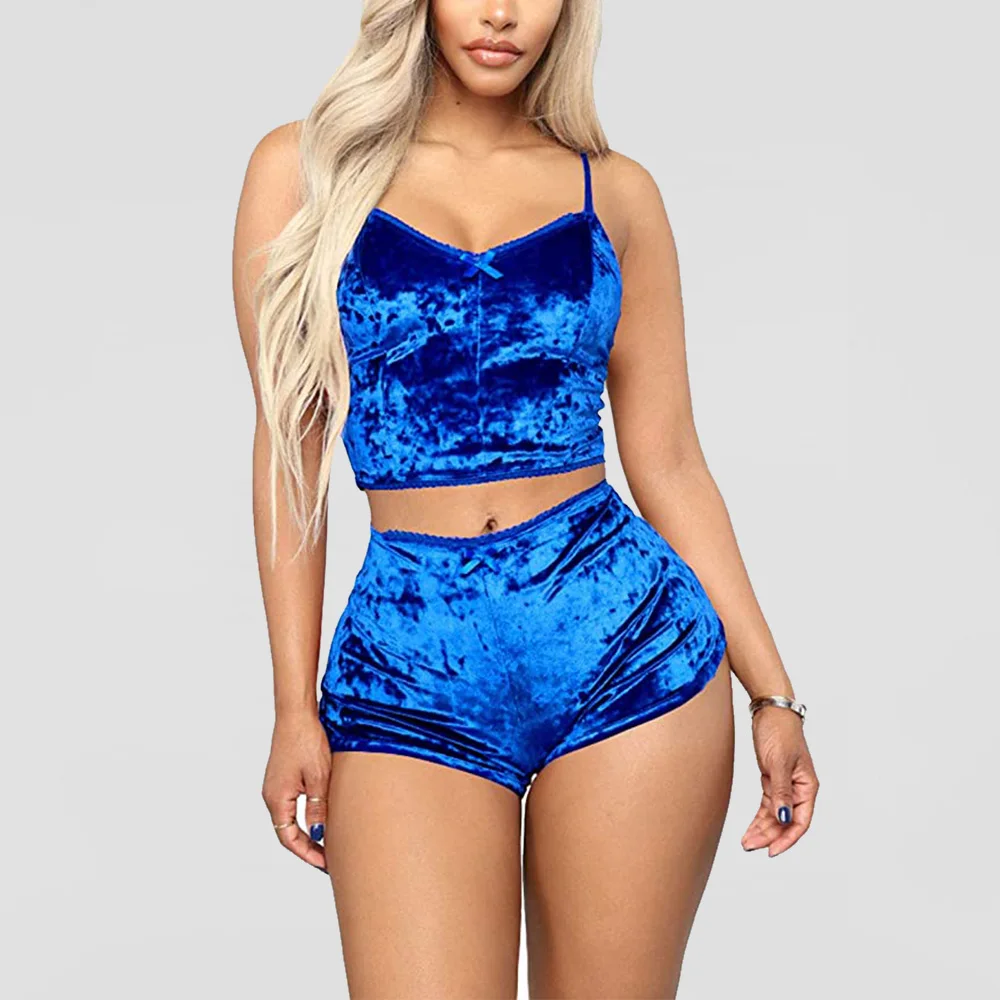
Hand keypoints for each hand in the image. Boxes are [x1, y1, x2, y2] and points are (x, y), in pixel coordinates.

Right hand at [262, 709, 330, 872]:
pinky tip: (320, 818)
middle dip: (307, 848)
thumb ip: (317, 807)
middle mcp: (272, 795)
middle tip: (328, 860)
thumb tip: (319, 833)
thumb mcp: (319, 777)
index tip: (325, 864)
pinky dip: (303, 817)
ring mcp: (276, 786)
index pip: (289, 838)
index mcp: (277, 798)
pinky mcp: (282, 777)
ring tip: (327, 844)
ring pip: (289, 819)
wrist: (296, 713)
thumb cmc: (307, 740)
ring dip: (305, 833)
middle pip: (287, 832)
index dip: (307, 853)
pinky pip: (291, 805)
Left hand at [741, 706, 818, 856]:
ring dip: (763, 830)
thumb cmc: (780, 731)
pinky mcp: (773, 780)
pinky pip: (768, 806)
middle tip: (750, 846)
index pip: (801, 821)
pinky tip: (750, 828)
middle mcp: (799, 789)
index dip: (787, 839)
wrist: (770, 711)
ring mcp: (785, 786)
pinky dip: (759, 817)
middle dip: (770, 836)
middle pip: (787, 822)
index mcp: (808, 786)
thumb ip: (782, 792)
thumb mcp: (779, 762)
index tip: (771, 851)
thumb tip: (784, 818)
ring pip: (776, 816)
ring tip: (747, 841)